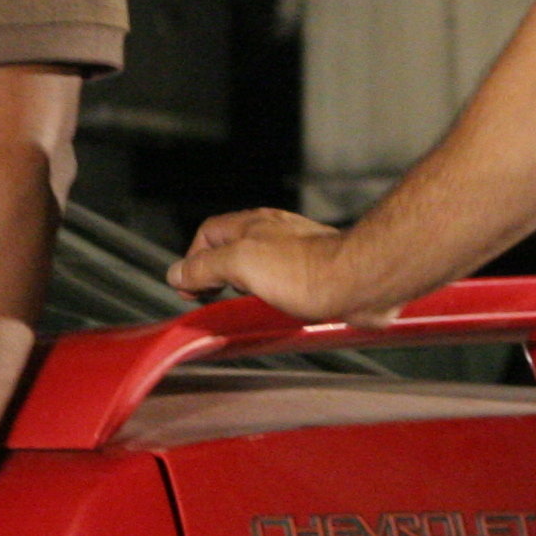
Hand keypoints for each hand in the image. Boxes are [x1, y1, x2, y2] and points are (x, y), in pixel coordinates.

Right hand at [167, 210, 389, 320]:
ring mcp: (296, 253)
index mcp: (253, 225)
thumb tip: (177, 273)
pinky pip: (285, 282)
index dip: (193, 258)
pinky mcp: (316, 274)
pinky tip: (275, 310)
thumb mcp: (240, 263)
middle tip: (209, 296)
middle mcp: (274, 234)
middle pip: (233, 247)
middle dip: (216, 271)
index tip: (189, 287)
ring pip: (260, 264)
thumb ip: (205, 266)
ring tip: (238, 304)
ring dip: (244, 284)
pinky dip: (271, 295)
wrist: (358, 282)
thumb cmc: (306, 270)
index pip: (208, 233)